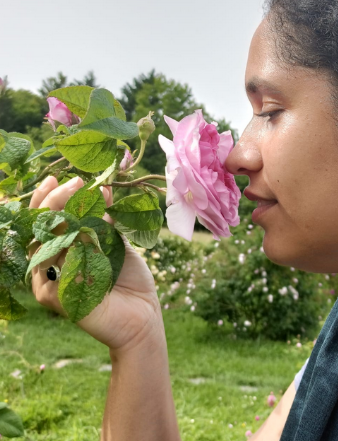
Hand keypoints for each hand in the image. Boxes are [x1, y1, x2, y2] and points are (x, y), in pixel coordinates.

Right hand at [29, 176, 163, 352]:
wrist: (144, 315)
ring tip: (81, 195)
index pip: (46, 221)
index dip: (48, 199)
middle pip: (39, 228)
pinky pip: (55, 265)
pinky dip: (71, 244)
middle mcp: (52, 264)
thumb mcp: (118, 244)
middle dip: (53, 201)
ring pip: (44, 242)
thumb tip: (102, 189)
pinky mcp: (53, 296)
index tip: (59, 178)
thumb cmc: (130, 280)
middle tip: (72, 183)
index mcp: (64, 250)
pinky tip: (87, 229)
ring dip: (63, 215)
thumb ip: (106, 222)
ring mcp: (49, 281)